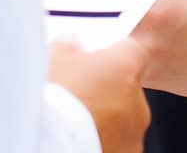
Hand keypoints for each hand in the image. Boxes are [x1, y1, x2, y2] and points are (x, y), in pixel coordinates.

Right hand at [48, 37, 150, 152]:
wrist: (48, 141)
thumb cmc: (52, 96)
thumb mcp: (53, 58)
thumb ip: (68, 47)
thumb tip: (71, 44)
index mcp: (126, 65)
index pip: (131, 51)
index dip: (112, 55)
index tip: (94, 60)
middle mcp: (138, 99)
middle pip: (127, 88)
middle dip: (106, 91)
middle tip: (76, 96)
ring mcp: (134, 133)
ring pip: (122, 120)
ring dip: (104, 119)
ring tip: (73, 123)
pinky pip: (118, 143)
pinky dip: (103, 141)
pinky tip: (78, 141)